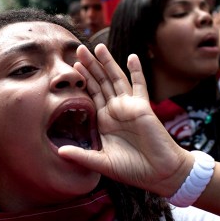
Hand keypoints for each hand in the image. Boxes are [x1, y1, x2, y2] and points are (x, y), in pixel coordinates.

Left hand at [59, 44, 190, 197]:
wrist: (160, 173)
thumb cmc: (134, 169)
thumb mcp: (102, 163)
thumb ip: (81, 156)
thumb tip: (59, 152)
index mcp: (104, 121)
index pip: (90, 95)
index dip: (82, 81)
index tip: (71, 66)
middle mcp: (115, 110)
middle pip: (100, 82)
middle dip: (90, 66)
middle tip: (79, 49)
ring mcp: (129, 106)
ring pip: (116, 79)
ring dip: (107, 63)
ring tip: (97, 47)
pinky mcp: (142, 107)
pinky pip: (139, 85)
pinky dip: (136, 71)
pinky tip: (132, 57)